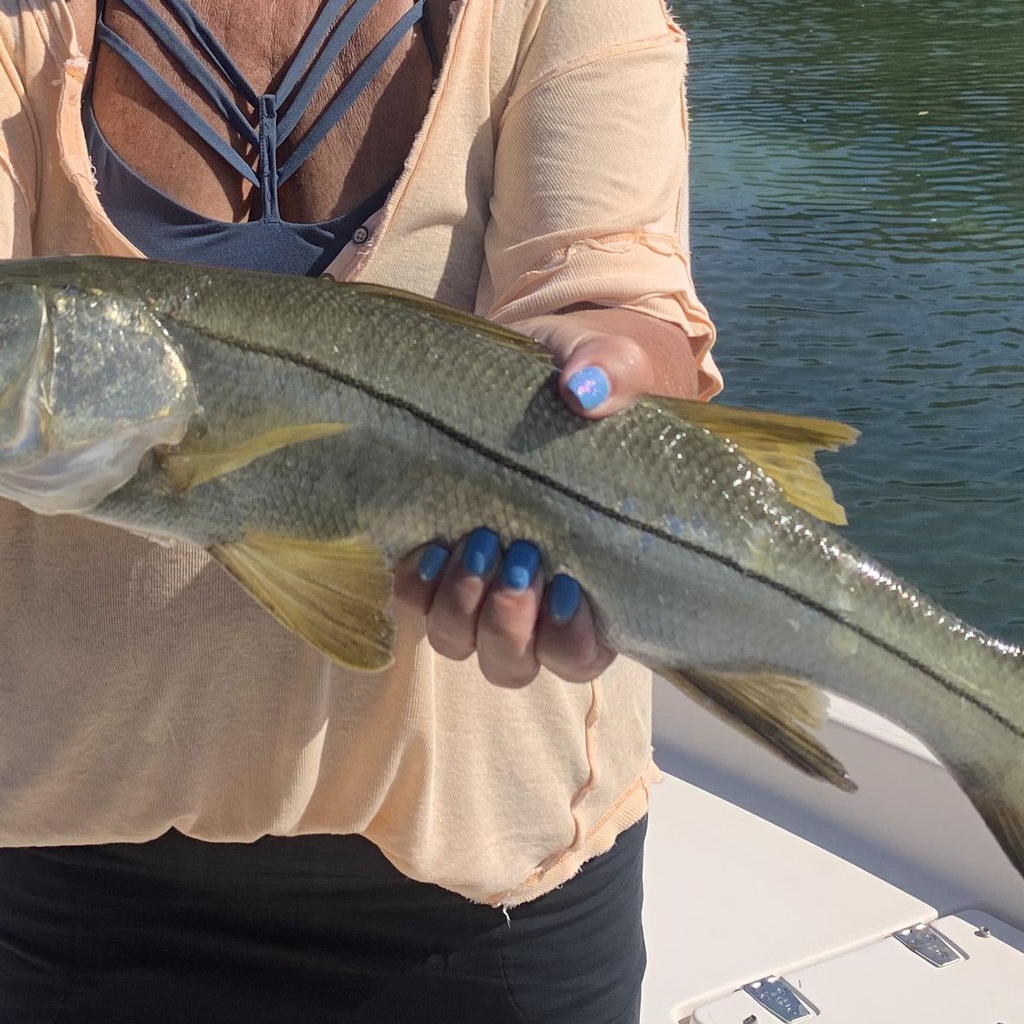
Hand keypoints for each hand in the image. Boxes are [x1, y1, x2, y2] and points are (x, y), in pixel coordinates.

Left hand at [391, 323, 650, 686]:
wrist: (531, 359)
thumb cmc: (587, 376)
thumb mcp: (611, 363)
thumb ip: (611, 373)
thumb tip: (585, 388)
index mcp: (597, 580)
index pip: (585, 654)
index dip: (571, 640)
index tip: (565, 585)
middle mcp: (533, 599)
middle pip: (513, 664)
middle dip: (507, 626)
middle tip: (516, 556)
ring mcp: (478, 581)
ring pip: (459, 644)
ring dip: (458, 609)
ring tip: (471, 542)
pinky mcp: (433, 555)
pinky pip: (412, 602)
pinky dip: (416, 585)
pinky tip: (429, 544)